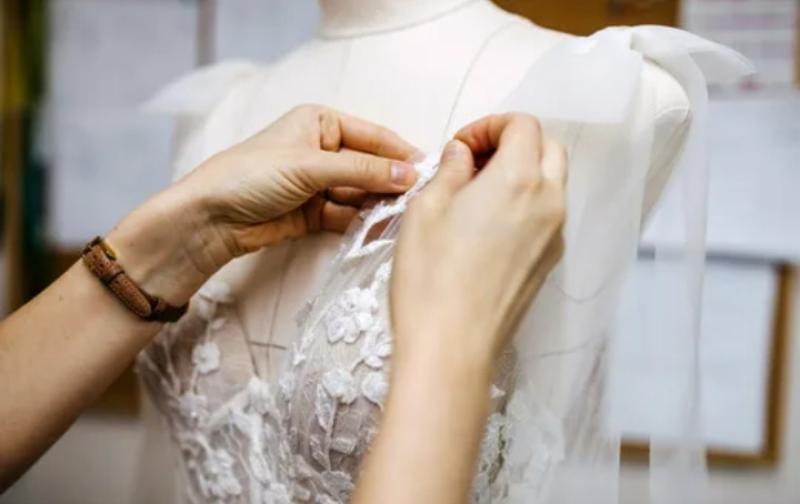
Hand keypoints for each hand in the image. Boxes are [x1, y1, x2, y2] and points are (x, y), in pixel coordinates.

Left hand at [108, 105, 417, 305]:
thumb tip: (409, 174)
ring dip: (377, 207)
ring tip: (399, 220)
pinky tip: (377, 231)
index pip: (373, 136)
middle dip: (390, 185)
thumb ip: (362, 170)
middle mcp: (322, 150)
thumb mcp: (310, 166)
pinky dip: (361, 224)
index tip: (429, 171)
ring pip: (361, 194)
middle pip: (370, 167)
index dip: (400, 154)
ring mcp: (319, 183)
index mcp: (320, 122)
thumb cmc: (251, 175)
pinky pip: (348, 216)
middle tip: (417, 202)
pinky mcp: (314, 213)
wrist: (210, 219)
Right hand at [390, 113, 566, 380]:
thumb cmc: (431, 276)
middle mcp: (550, 202)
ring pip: (552, 184)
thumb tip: (463, 154)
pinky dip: (526, 205)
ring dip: (522, 174)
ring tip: (477, 196)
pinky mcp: (549, 264)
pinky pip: (548, 217)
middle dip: (513, 143)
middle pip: (548, 148)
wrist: (452, 347)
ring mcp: (555, 236)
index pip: (524, 125)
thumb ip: (451, 170)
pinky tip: (488, 228)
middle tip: (473, 163)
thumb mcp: (426, 208)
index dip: (489, 126)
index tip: (460, 147)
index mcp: (520, 179)